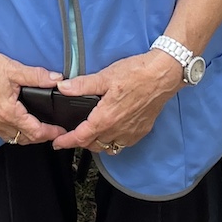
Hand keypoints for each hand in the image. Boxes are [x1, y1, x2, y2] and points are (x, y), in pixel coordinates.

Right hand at [0, 40, 61, 145]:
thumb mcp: (14, 68)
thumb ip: (37, 76)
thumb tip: (57, 79)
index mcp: (8, 112)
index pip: (35, 132)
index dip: (51, 133)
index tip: (60, 132)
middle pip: (23, 139)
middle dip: (39, 137)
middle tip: (51, 130)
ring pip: (9, 138)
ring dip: (23, 136)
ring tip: (34, 128)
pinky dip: (8, 132)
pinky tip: (11, 123)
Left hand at [53, 50, 182, 153]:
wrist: (163, 75)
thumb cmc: (136, 74)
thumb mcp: (105, 76)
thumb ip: (82, 85)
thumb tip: (63, 87)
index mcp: (106, 118)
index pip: (81, 137)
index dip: (67, 142)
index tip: (57, 143)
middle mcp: (118, 130)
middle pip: (93, 145)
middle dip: (80, 142)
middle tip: (72, 135)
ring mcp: (131, 133)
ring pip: (108, 148)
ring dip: (97, 144)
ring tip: (90, 134)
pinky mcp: (141, 131)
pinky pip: (123, 144)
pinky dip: (113, 142)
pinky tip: (112, 131)